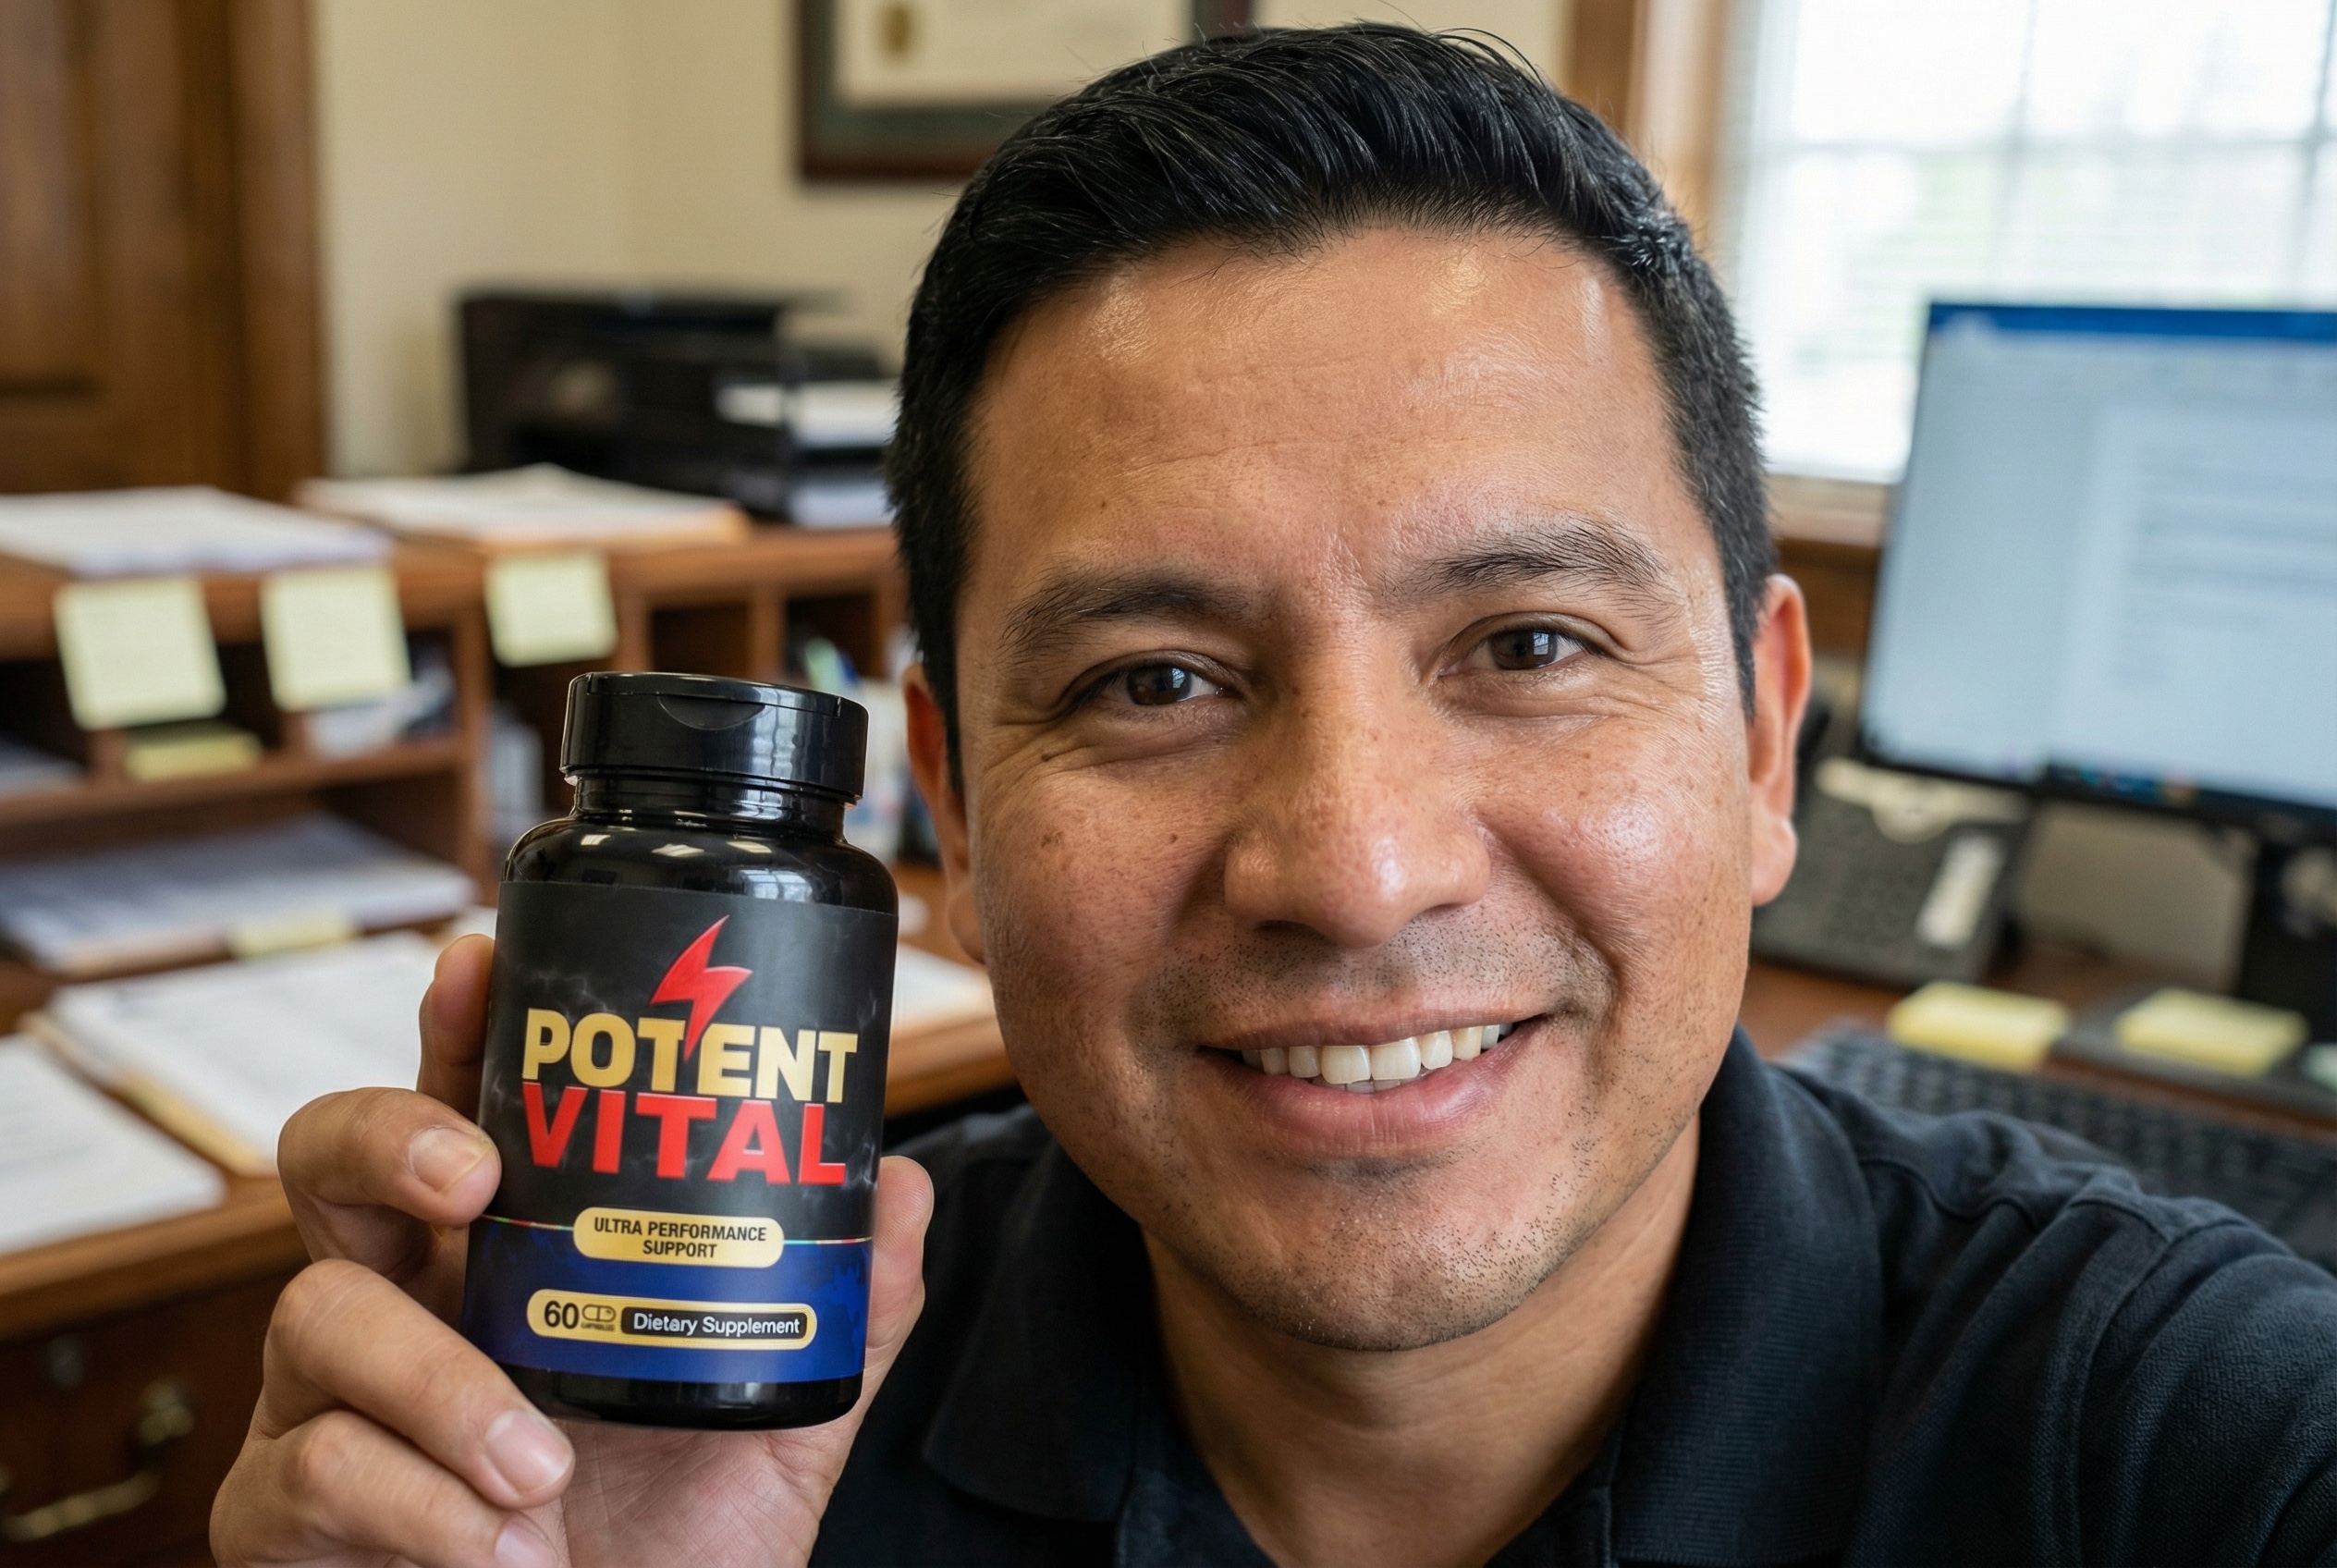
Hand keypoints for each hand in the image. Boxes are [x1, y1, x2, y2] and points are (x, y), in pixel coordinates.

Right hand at [210, 935, 934, 1567]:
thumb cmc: (674, 1541)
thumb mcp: (776, 1420)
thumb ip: (843, 1312)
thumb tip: (901, 1188)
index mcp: (508, 1255)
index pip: (463, 1107)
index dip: (458, 1027)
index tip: (480, 962)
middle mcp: (405, 1300)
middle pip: (327, 1154)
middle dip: (388, 1136)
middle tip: (475, 1181)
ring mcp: (326, 1401)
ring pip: (320, 1312)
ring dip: (442, 1387)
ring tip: (541, 1472)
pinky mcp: (282, 1513)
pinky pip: (312, 1464)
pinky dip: (419, 1508)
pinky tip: (502, 1551)